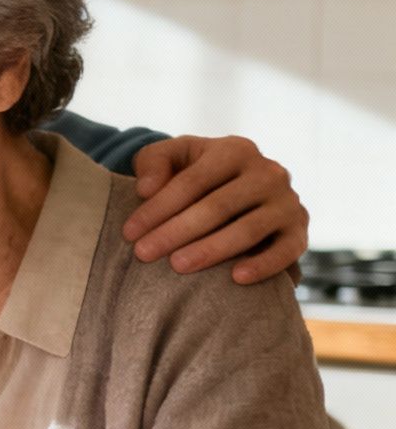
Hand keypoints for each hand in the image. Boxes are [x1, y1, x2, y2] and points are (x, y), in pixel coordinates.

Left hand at [123, 135, 307, 284]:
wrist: (237, 192)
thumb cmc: (195, 175)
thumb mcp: (173, 158)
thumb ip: (153, 161)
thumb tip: (146, 187)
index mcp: (236, 150)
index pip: (193, 181)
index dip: (158, 208)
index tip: (129, 232)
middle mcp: (268, 173)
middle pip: (217, 206)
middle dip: (176, 232)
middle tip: (144, 254)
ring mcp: (287, 202)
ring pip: (247, 230)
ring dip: (211, 250)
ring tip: (177, 266)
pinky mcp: (299, 231)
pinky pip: (286, 251)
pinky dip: (263, 265)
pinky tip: (235, 279)